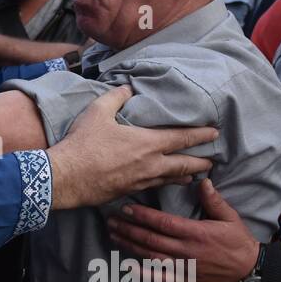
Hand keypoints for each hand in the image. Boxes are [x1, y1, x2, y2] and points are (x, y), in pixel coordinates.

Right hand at [46, 85, 216, 208]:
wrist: (66, 178)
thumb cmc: (83, 144)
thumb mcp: (98, 112)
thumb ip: (116, 98)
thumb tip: (127, 89)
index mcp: (146, 143)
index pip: (181, 138)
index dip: (200, 135)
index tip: (214, 133)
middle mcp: (150, 165)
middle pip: (184, 165)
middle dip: (201, 163)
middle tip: (212, 161)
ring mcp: (141, 181)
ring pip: (171, 179)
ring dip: (185, 176)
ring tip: (194, 175)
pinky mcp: (129, 192)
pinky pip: (154, 188)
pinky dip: (164, 185)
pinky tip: (163, 185)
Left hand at [105, 178, 258, 281]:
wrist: (249, 272)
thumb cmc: (239, 242)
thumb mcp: (230, 218)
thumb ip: (214, 200)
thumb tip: (202, 180)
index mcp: (195, 233)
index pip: (163, 223)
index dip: (142, 215)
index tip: (126, 208)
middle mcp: (186, 250)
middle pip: (151, 239)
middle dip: (129, 229)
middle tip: (111, 220)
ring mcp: (184, 267)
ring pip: (151, 256)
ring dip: (130, 246)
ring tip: (114, 236)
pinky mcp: (184, 280)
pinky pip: (160, 278)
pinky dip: (143, 274)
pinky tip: (128, 268)